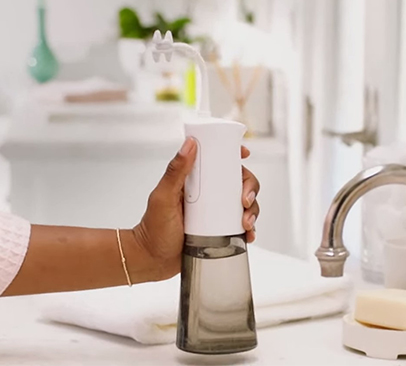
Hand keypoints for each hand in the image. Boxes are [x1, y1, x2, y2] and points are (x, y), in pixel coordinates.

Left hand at [133, 137, 260, 280]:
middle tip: (244, 201)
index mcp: (195, 182)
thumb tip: (190, 143)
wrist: (152, 260)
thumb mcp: (163, 197)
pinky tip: (248, 235)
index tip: (243, 154)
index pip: (219, 162)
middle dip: (250, 189)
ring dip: (253, 210)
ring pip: (245, 204)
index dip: (235, 155)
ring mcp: (215, 213)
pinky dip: (249, 229)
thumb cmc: (153, 229)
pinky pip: (241, 226)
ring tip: (245, 224)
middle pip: (240, 182)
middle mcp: (208, 195)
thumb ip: (175, 171)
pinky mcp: (220, 231)